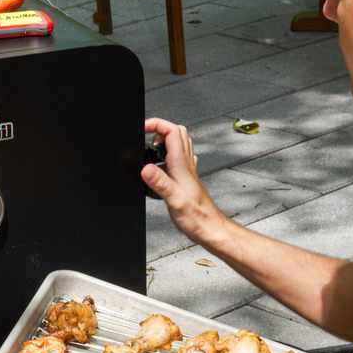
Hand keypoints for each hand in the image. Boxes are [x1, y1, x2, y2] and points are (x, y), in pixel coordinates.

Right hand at [142, 117, 227, 245]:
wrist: (210, 228)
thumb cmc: (197, 217)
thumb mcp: (174, 200)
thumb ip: (160, 182)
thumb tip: (145, 168)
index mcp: (181, 165)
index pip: (171, 131)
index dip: (156, 124)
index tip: (142, 128)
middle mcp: (186, 164)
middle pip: (177, 132)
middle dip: (160, 128)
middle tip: (146, 137)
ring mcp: (187, 171)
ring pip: (179, 143)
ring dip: (165, 139)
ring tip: (151, 148)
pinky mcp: (186, 180)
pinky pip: (179, 159)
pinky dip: (169, 155)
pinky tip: (163, 165)